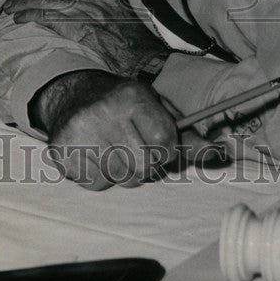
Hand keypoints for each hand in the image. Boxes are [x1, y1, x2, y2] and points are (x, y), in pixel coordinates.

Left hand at [2, 0, 169, 78]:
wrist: (146, 60)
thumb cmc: (137, 40)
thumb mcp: (123, 11)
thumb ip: (103, 3)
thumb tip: (87, 2)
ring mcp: (85, 12)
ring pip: (45, 0)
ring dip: (23, 1)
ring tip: (10, 6)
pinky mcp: (77, 30)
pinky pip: (45, 18)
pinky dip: (29, 16)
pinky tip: (19, 19)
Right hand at [32, 70, 177, 190]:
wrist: (74, 95)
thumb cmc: (125, 106)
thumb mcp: (156, 108)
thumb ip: (185, 134)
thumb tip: (216, 151)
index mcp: (132, 96)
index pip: (165, 141)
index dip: (167, 149)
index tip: (159, 143)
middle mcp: (105, 111)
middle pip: (144, 166)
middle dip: (146, 164)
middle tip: (136, 147)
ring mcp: (81, 132)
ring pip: (121, 179)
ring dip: (124, 172)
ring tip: (115, 149)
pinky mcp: (62, 151)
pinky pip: (97, 184)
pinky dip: (102, 176)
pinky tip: (96, 155)